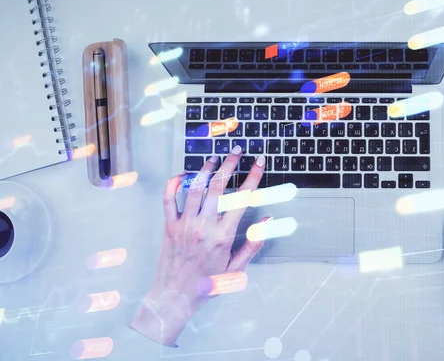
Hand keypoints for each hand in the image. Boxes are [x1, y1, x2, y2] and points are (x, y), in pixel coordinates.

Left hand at [130, 147, 266, 345]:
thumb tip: (268, 220)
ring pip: (195, 188)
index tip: (260, 162)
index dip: (253, 177)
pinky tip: (184, 174)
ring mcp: (184, 224)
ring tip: (215, 159)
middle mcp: (204, 226)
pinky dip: (175, 183)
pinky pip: (168, 198)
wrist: (174, 296)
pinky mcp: (169, 225)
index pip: (242, 199)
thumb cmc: (207, 283)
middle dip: (230, 165)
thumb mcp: (236, 267)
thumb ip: (253, 243)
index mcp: (223, 236)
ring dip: (206, 169)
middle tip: (237, 152)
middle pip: (218, 187)